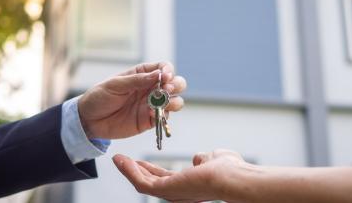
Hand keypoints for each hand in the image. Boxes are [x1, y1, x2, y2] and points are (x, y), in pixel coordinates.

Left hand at [78, 62, 186, 138]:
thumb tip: (158, 74)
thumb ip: (137, 80)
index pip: (164, 67)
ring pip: (175, 100)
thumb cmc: (99, 97)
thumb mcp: (115, 85)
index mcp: (142, 74)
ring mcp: (152, 104)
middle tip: (167, 89)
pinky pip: (165, 117)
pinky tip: (152, 115)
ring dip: (174, 101)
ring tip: (163, 103)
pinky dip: (164, 116)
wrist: (89, 120)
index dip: (168, 70)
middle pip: (175, 83)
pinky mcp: (150, 120)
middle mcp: (151, 88)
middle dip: (176, 85)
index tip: (165, 76)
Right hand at [113, 149, 258, 202]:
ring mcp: (170, 194)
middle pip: (150, 182)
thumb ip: (204, 159)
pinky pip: (141, 182)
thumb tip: (197, 157)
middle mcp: (178, 193)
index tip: (141, 161)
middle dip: (135, 170)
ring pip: (142, 183)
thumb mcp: (213, 159)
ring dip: (129, 170)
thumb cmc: (232, 171)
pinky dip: (129, 171)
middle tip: (122, 160)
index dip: (151, 169)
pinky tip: (122, 160)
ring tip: (118, 159)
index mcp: (189, 186)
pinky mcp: (164, 191)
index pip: (165, 178)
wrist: (233, 179)